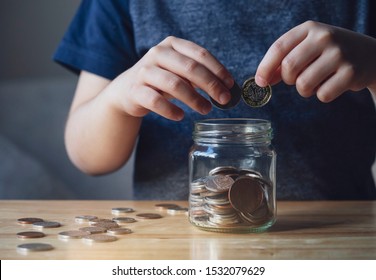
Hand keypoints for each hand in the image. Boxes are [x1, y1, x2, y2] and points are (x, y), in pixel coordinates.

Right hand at [111, 36, 233, 120]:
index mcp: (172, 45)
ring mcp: (144, 71)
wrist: (127, 90)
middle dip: (211, 85)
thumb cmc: (160, 80)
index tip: (230, 85)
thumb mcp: (179, 72)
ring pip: (175, 84)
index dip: (218, 70)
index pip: (200, 54)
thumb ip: (199, 76)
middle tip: (223, 99)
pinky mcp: (135, 90)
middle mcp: (157, 53)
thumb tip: (226, 89)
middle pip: (190, 68)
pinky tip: (180, 116)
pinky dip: (171, 110)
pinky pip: (157, 101)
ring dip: (194, 99)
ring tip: (206, 109)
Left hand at [255, 20, 375, 101]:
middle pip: (289, 68)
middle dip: (288, 80)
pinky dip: (323, 95)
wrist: (369, 55)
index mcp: (309, 28)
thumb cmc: (329, 53)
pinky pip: (322, 95)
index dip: (265, 67)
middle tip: (297, 79)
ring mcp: (339, 54)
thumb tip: (263, 80)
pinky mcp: (351, 73)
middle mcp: (325, 37)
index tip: (260, 82)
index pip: (278, 48)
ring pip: (303, 85)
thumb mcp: (307, 48)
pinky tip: (332, 84)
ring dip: (305, 90)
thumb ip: (284, 61)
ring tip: (317, 81)